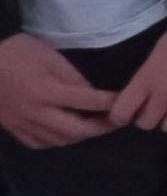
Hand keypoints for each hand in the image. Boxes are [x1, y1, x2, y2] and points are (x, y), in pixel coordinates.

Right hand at [0, 33, 116, 147]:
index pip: (87, 101)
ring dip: (80, 136)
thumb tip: (92, 95)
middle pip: (76, 130)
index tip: (125, 102)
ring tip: (94, 126)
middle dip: (100, 128)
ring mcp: (23, 124)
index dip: (109, 103)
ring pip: (59, 141)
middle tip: (116, 122)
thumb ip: (72, 78)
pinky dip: (57, 141)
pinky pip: (39, 143)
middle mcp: (36, 112)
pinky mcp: (12, 128)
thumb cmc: (18, 52)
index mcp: (47, 91)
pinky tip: (66, 133)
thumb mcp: (50, 57)